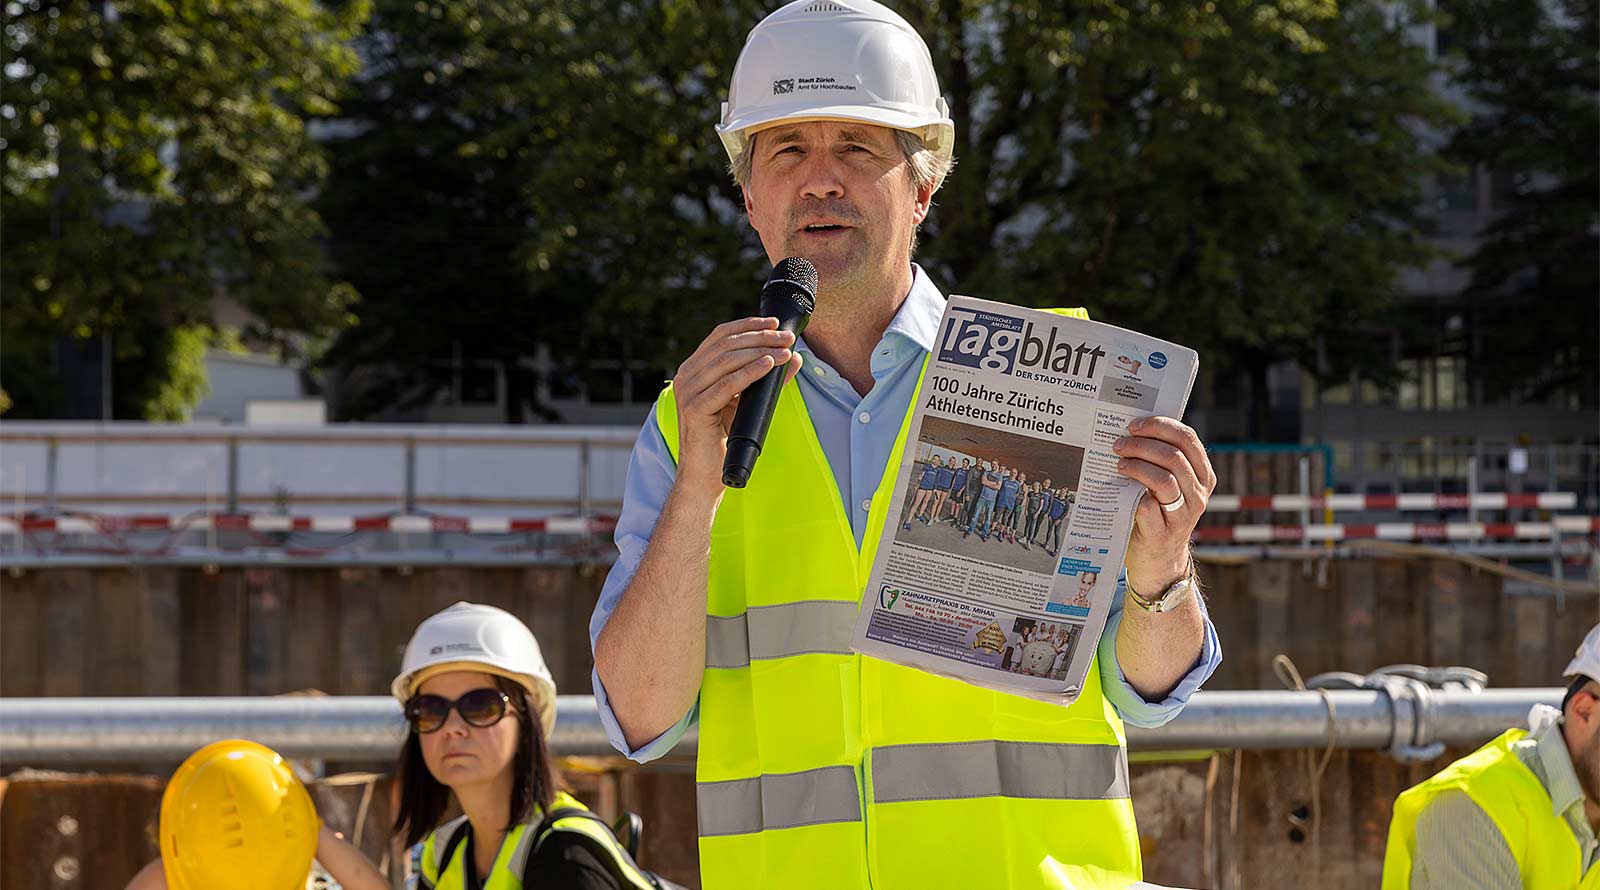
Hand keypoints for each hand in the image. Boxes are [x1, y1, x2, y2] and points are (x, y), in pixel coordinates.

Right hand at [670, 317, 803, 498]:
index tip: (775, 324)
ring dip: (761, 352)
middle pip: (726, 345)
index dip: (748, 325)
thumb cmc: (723, 439)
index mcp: (693, 369)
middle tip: (788, 338)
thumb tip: (795, 357)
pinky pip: (727, 384)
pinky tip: (769, 365)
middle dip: (761, 338)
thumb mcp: (747, 401)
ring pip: (727, 361)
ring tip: (785, 351)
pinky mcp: (694, 408)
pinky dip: (750, 372)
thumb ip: (766, 377)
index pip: (720, 335)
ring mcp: (687, 391)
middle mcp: (686, 376)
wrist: (705, 475)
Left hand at [1112, 416, 1214, 594]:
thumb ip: (1162, 460)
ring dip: (1137, 466)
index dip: (1160, 426)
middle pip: (1174, 457)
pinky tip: (1121, 489)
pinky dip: (1135, 495)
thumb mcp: (1169, 484)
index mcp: (1203, 475)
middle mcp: (1198, 494)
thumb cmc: (1159, 512)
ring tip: (1119, 464)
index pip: (1188, 439)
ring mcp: (1183, 516)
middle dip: (1143, 445)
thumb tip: (1133, 430)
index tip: (1135, 425)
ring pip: (1164, 480)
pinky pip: (1150, 508)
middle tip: (1119, 445)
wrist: (1158, 558)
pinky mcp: (1164, 534)